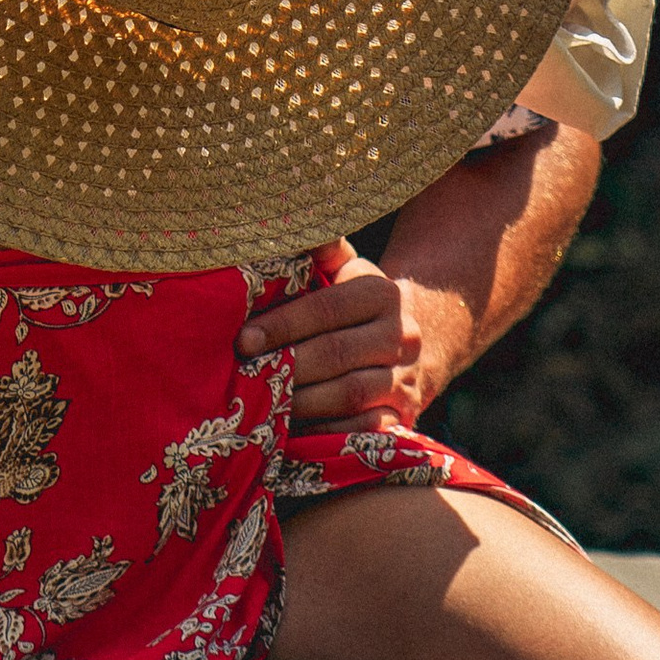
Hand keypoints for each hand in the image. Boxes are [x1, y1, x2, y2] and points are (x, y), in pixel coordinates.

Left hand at [239, 248, 450, 425]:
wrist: (418, 342)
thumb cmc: (355, 304)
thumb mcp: (344, 270)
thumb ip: (319, 249)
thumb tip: (288, 226)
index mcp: (381, 294)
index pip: (327, 308)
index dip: (282, 325)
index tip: (242, 339)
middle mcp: (401, 336)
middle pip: (336, 354)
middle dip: (286, 365)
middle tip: (245, 375)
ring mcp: (405, 380)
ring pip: (349, 394)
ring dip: (300, 402)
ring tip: (263, 403)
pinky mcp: (404, 418)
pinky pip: (362, 430)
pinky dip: (324, 432)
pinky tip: (292, 430)